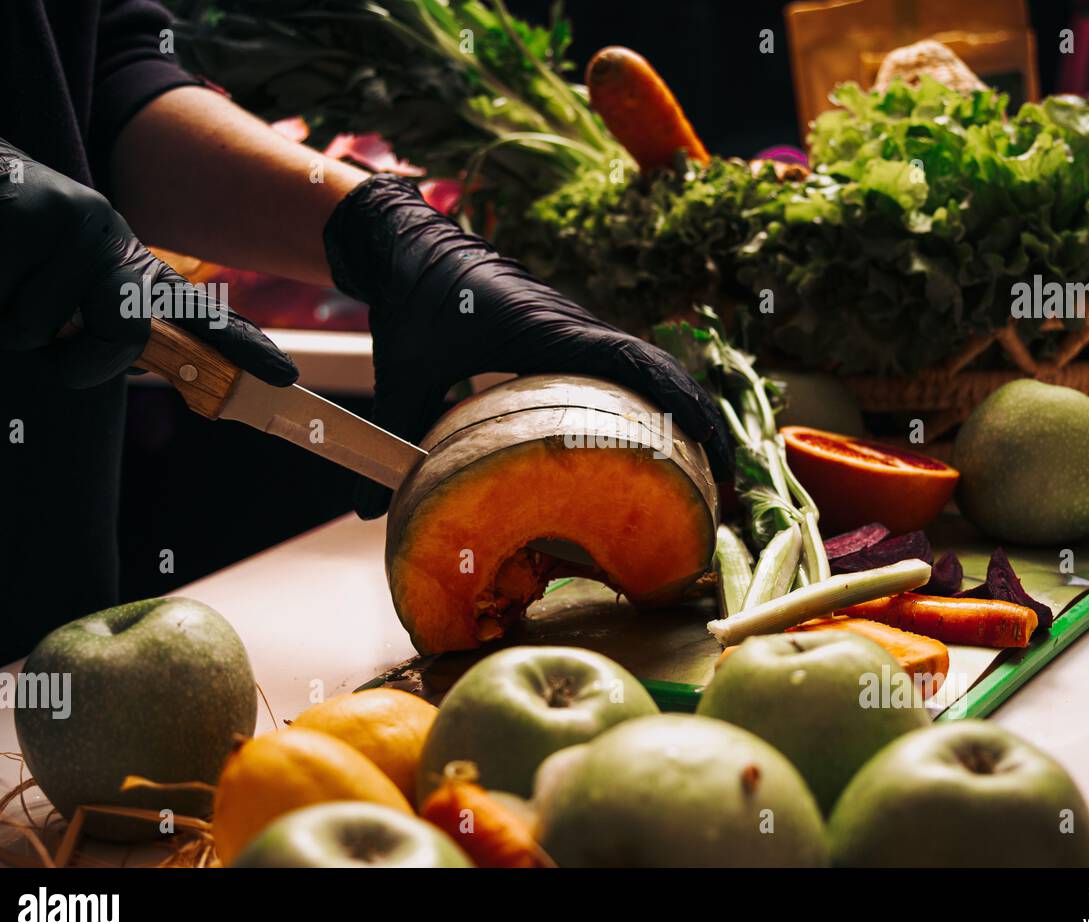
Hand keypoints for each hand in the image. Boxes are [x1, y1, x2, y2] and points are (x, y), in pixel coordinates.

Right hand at [0, 124, 296, 387]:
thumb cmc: (18, 251)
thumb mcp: (74, 284)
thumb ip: (108, 326)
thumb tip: (137, 365)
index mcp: (131, 264)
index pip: (198, 313)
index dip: (243, 347)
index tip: (286, 378)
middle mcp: (114, 241)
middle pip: (120, 336)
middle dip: (74, 359)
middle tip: (47, 337)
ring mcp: (72, 226)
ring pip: (32, 332)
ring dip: (0, 321)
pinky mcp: (21, 219)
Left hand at [323, 174, 732, 518]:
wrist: (408, 241)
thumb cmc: (411, 301)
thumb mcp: (400, 373)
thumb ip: (390, 436)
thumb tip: (366, 514)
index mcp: (550, 335)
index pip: (639, 367)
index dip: (684, 407)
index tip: (713, 452)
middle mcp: (576, 330)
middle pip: (662, 372)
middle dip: (700, 421)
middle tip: (722, 482)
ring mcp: (576, 331)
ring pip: (649, 367)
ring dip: (681, 409)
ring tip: (701, 469)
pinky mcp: (566, 335)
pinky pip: (623, 366)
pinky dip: (650, 397)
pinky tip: (650, 439)